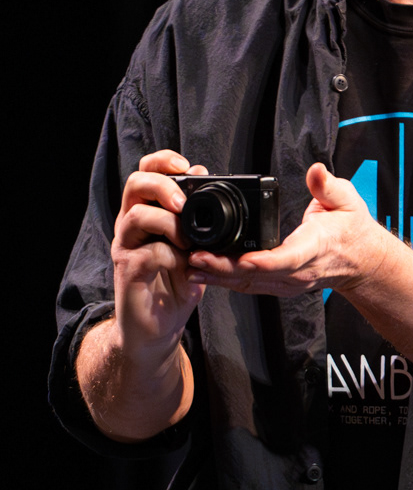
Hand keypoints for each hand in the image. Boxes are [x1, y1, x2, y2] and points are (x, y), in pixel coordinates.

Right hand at [111, 150, 208, 363]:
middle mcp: (132, 224)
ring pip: (135, 216)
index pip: (146, 172)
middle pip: (134, 184)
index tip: (187, 165)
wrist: (156, 328)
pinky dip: (169, 256)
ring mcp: (126, 247)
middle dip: (162, 185)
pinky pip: (145, 253)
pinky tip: (185, 266)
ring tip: (187, 241)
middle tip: (183, 204)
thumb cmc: (176, 283)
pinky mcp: (128, 272)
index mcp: (148, 212)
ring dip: (167, 223)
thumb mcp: (194, 247)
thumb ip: (198, 218)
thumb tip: (208, 181)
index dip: (164, 161)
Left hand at [187, 163, 389, 296]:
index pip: (286, 259)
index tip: (240, 258)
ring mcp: (287, 283)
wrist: (362, 261)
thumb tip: (317, 170)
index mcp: (314, 248)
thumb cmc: (352, 229)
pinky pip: (248, 285)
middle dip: (224, 268)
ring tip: (189, 265)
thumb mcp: (347, 200)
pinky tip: (202, 273)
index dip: (263, 261)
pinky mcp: (279, 285)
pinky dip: (224, 281)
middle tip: (195, 257)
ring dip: (218, 276)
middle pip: (256, 275)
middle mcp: (298, 272)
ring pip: (248, 283)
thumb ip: (329, 186)